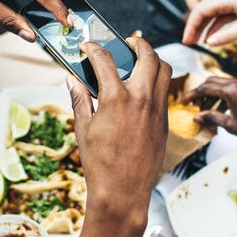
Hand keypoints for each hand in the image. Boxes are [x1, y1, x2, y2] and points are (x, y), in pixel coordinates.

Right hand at [68, 37, 170, 206]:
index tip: (87, 46)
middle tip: (126, 43)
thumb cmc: (100, 164)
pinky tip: (143, 87)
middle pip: (147, 55)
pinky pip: (165, 91)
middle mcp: (141, 98)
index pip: (105, 60)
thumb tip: (72, 80)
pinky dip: (157, 81)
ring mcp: (156, 109)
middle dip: (136, 43)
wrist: (123, 192)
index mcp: (116, 98)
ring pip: (165, 69)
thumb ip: (80, 99)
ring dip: (153, 59)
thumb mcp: (83, 129)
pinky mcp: (164, 121)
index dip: (93, 48)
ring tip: (140, 59)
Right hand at [182, 0, 236, 45]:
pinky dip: (212, 28)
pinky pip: (220, 18)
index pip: (200, 10)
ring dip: (201, 28)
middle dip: (193, 27)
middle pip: (202, 12)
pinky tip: (208, 39)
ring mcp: (232, 4)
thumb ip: (227, 36)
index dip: (191, 26)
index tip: (186, 41)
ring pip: (210, 16)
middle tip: (187, 44)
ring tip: (194, 43)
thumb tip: (208, 43)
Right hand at [183, 77, 236, 168]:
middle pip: (212, 82)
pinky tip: (220, 108)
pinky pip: (231, 87)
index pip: (206, 88)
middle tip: (194, 104)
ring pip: (221, 84)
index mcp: (232, 90)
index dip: (193, 95)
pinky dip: (222, 95)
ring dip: (212, 94)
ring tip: (206, 110)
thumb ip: (212, 117)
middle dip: (201, 92)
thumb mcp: (230, 125)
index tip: (184, 101)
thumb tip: (197, 117)